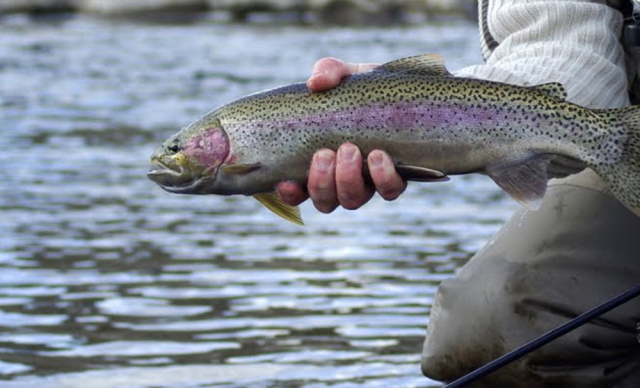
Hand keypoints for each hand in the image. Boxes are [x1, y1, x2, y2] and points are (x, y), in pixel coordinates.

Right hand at [276, 58, 405, 212]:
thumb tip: (314, 83)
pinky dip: (382, 177)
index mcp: (322, 163)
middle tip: (325, 152)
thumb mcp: (347, 76)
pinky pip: (390, 191)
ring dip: (347, 180)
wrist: (413, 91)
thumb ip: (328, 72)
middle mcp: (343, 180)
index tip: (287, 181)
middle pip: (325, 202)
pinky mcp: (399, 178)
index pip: (298, 191)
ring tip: (350, 149)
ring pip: (352, 200)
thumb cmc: (368, 90)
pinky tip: (378, 155)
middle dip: (321, 182)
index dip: (290, 194)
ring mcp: (370, 183)